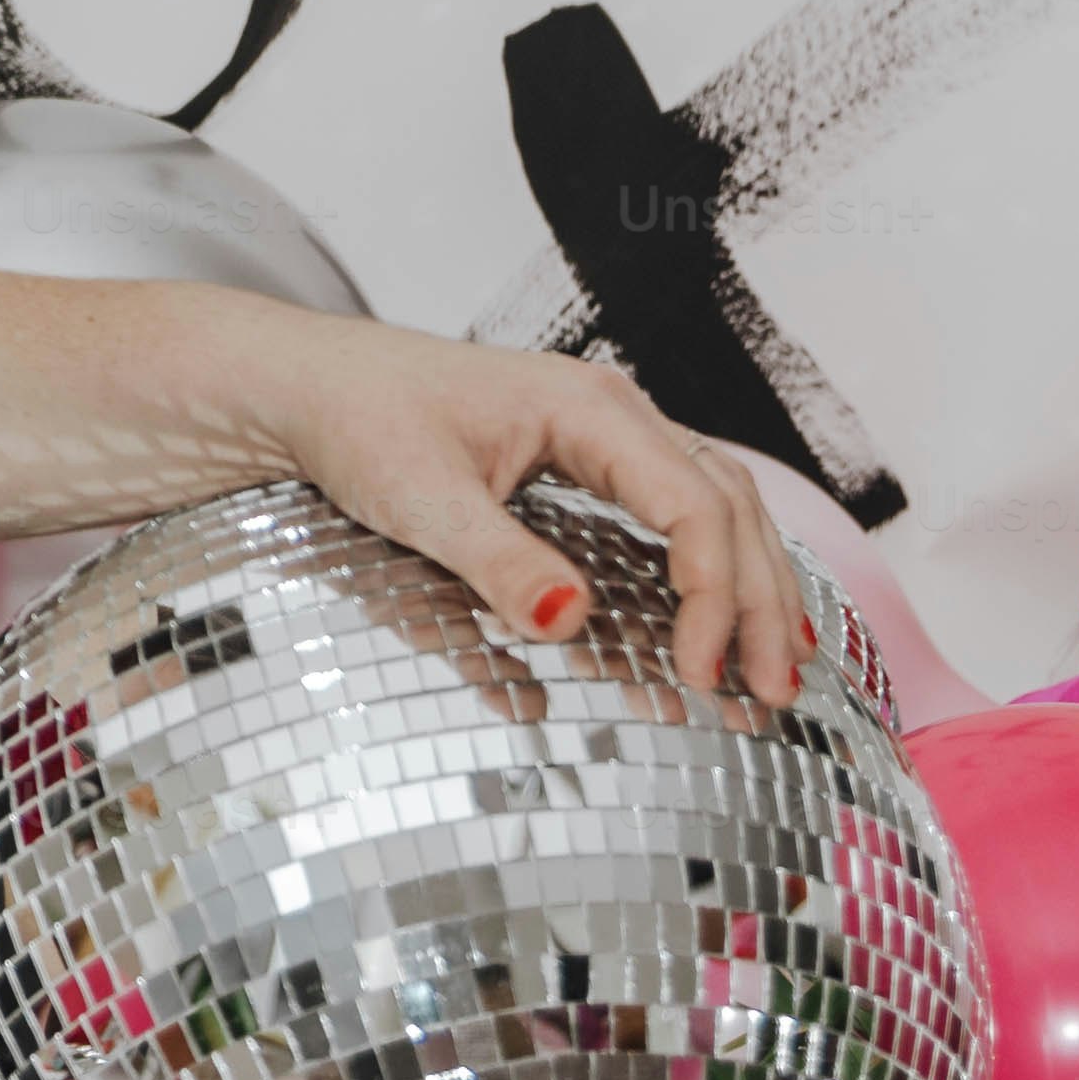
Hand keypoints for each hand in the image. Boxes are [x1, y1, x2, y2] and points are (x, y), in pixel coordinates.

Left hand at [262, 335, 812, 708]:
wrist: (301, 385)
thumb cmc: (352, 419)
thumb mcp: (416, 496)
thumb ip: (494, 560)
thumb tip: (570, 619)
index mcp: (588, 408)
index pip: (693, 505)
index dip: (713, 595)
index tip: (703, 674)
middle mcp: (612, 415)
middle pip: (726, 508)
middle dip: (759, 604)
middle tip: (774, 693)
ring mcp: (603, 437)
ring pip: (713, 510)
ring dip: (750, 590)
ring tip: (777, 673)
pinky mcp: (581, 466)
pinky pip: (668, 517)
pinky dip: (705, 573)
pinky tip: (722, 630)